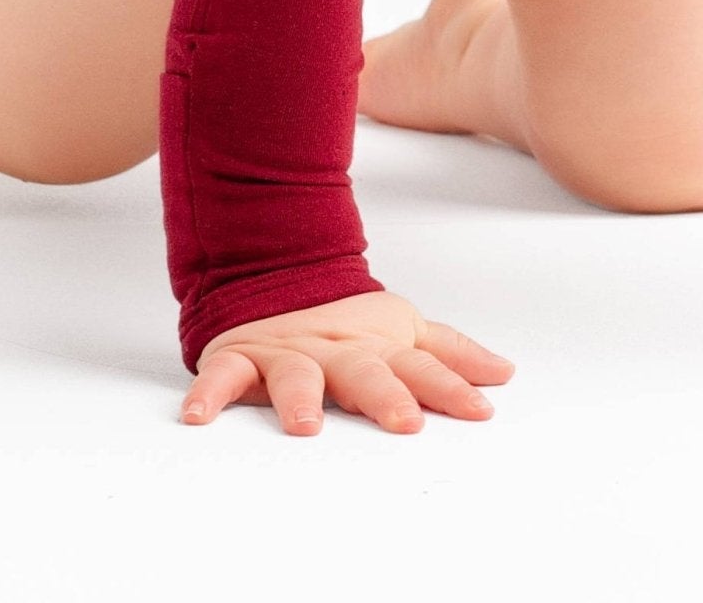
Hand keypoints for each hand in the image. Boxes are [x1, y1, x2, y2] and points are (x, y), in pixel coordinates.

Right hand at [179, 289, 515, 436]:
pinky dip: (209, 393)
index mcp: (379, 347)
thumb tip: (504, 374)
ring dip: (302, 398)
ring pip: (297, 375)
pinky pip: (223, 375)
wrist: (276, 278)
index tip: (481, 411)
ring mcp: (290, 352)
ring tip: (307, 424)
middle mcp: (337, 350)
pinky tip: (198, 417)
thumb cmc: (347, 323)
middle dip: (386, 396)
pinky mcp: (244, 357)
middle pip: (366, 371)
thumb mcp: (404, 332)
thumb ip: (451, 354)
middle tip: (405, 422)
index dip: (452, 387)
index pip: (423, 367)